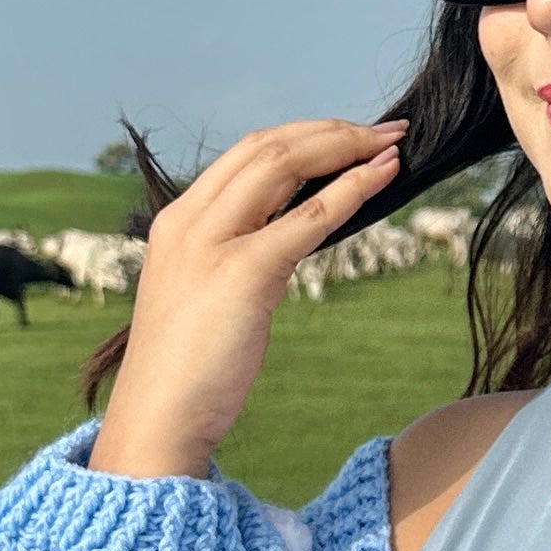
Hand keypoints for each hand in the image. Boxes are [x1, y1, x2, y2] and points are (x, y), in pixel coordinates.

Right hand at [89, 116, 405, 479]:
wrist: (157, 420)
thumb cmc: (187, 371)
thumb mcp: (209, 295)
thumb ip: (241, 255)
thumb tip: (295, 232)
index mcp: (177, 221)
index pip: (246, 152)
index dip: (305, 135)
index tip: (351, 137)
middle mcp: (189, 221)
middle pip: (268, 146)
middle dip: (332, 132)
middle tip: (386, 131)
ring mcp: (211, 243)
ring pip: (285, 165)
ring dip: (346, 147)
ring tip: (392, 144)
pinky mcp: (241, 274)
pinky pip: (307, 218)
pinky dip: (350, 189)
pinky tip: (383, 177)